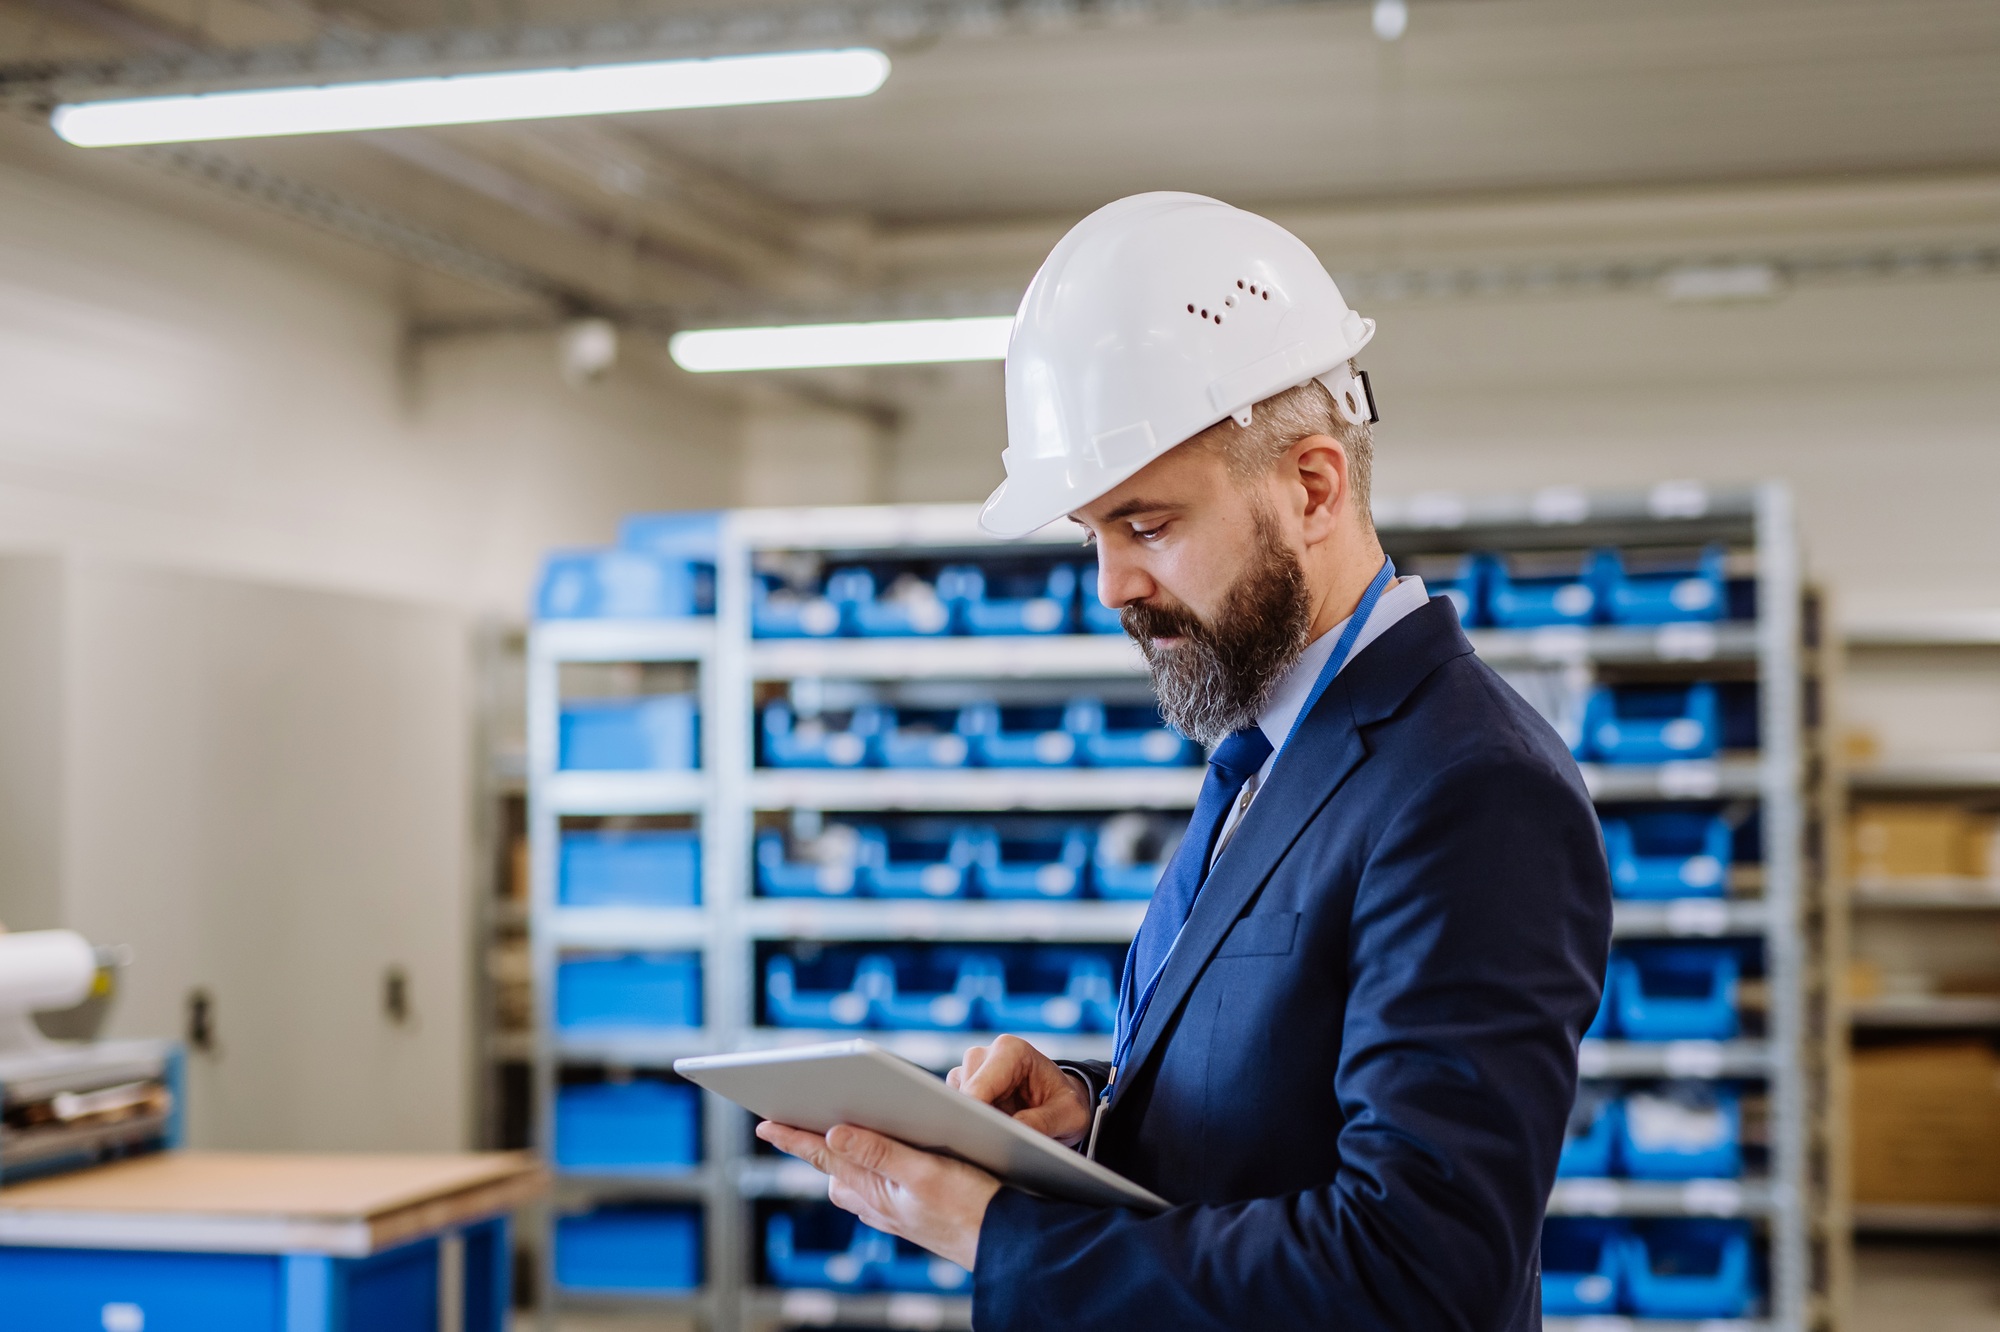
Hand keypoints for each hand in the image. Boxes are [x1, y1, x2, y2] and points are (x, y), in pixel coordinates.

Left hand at [756, 1120, 998, 1269]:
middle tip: (789, 1124)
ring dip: (837, 1161)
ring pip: (851, 1184)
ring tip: (827, 1137)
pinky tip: (875, 1167)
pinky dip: (864, 1173)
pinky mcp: (910, 1216)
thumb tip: (832, 1132)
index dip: (792, 1138)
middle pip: (832, 1170)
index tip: (763, 1124)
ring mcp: (893, 1213)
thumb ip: (879, 1153)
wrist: (1005, 1245)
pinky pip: (873, 1193)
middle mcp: (877, 1204)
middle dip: (809, 1147)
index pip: (823, 1155)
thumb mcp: (924, 1173)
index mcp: (875, 1190)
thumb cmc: (972, 1207)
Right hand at [948, 1034, 1093, 1145]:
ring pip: (954, 1104)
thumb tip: (1012, 1133)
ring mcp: (970, 1070)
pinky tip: (988, 1137)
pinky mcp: (962, 1087)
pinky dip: (968, 1126)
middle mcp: (985, 1055)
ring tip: (997, 1141)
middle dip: (974, 1122)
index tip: (980, 1140)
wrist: (1060, 1103)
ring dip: (971, 1125)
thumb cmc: (1066, 1104)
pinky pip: (954, 1110)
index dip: (976, 1115)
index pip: (980, 1086)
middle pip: (962, 1095)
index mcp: (1011, 1051)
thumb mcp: (1068, 1116)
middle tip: (993, 1147)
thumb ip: (1042, 1122)